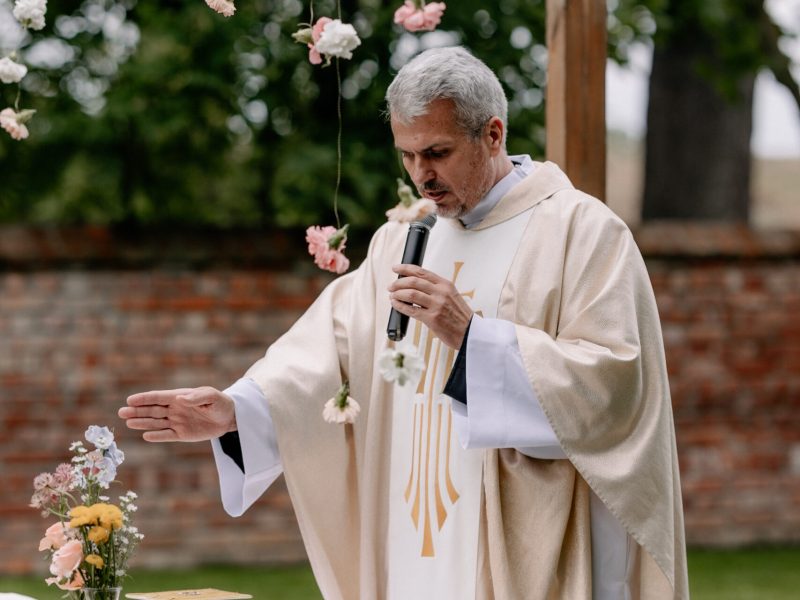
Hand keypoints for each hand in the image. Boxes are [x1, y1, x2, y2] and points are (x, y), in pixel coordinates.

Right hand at [118, 386, 235, 441]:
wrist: (230, 418)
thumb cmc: (220, 403)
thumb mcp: (212, 396)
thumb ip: (197, 398)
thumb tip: (180, 399)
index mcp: (180, 397)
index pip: (158, 397)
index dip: (144, 398)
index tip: (130, 400)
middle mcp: (175, 409)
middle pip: (153, 410)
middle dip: (137, 411)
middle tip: (121, 412)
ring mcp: (177, 421)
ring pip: (156, 422)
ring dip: (143, 422)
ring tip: (128, 422)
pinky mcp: (182, 434)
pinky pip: (167, 435)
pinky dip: (157, 435)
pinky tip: (146, 435)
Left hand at [388, 264, 472, 348]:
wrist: (470, 332)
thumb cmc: (459, 316)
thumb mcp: (451, 296)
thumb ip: (436, 289)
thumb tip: (414, 285)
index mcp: (445, 285)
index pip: (422, 272)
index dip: (406, 268)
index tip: (395, 268)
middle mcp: (441, 292)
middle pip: (414, 281)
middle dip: (398, 282)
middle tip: (391, 286)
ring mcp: (437, 305)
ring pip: (410, 294)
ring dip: (397, 294)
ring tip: (392, 295)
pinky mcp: (432, 318)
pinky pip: (411, 310)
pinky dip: (399, 306)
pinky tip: (395, 304)